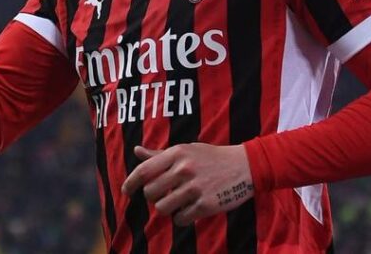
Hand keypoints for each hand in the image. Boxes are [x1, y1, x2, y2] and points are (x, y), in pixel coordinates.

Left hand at [121, 143, 254, 225]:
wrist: (245, 166)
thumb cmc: (211, 157)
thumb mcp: (186, 150)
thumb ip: (160, 155)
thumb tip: (136, 151)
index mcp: (177, 154)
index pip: (144, 171)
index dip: (130, 183)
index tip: (126, 191)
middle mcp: (184, 169)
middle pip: (150, 193)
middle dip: (154, 197)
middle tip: (165, 194)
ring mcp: (195, 188)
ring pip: (162, 208)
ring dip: (167, 208)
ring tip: (178, 202)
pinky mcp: (205, 204)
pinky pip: (180, 219)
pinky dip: (182, 218)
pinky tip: (190, 209)